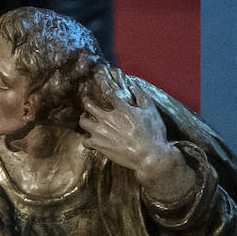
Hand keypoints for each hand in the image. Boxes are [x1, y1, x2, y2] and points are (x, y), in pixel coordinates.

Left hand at [80, 80, 190, 196]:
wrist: (150, 156)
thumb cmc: (153, 134)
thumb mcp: (151, 112)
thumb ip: (142, 97)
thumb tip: (134, 85)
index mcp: (121, 109)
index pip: (107, 92)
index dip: (102, 84)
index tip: (98, 78)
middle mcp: (107, 118)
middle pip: (88, 105)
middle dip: (87, 102)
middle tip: (87, 102)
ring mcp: (100, 132)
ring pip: (83, 122)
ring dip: (84, 120)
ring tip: (86, 120)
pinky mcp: (98, 145)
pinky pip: (85, 141)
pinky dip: (87, 141)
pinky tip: (91, 140)